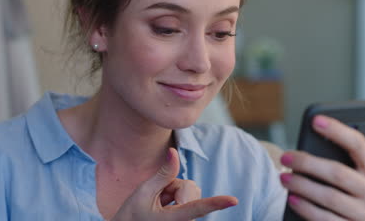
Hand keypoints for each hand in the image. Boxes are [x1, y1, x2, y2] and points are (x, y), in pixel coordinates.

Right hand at [112, 148, 237, 220]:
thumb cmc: (131, 215)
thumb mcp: (143, 193)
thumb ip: (163, 173)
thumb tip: (174, 151)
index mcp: (174, 220)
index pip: (198, 208)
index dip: (217, 202)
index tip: (233, 200)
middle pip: (190, 189)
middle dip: (174, 187)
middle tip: (156, 199)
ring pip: (190, 192)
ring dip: (174, 193)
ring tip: (158, 204)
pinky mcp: (188, 219)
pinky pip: (189, 198)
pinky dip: (176, 197)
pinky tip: (162, 207)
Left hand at [280, 116, 364, 219]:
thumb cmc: (362, 197)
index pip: (358, 144)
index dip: (337, 130)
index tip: (315, 120)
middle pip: (338, 172)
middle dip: (308, 163)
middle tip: (285, 157)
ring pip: (329, 197)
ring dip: (302, 186)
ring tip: (283, 178)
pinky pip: (325, 219)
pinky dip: (306, 209)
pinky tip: (292, 199)